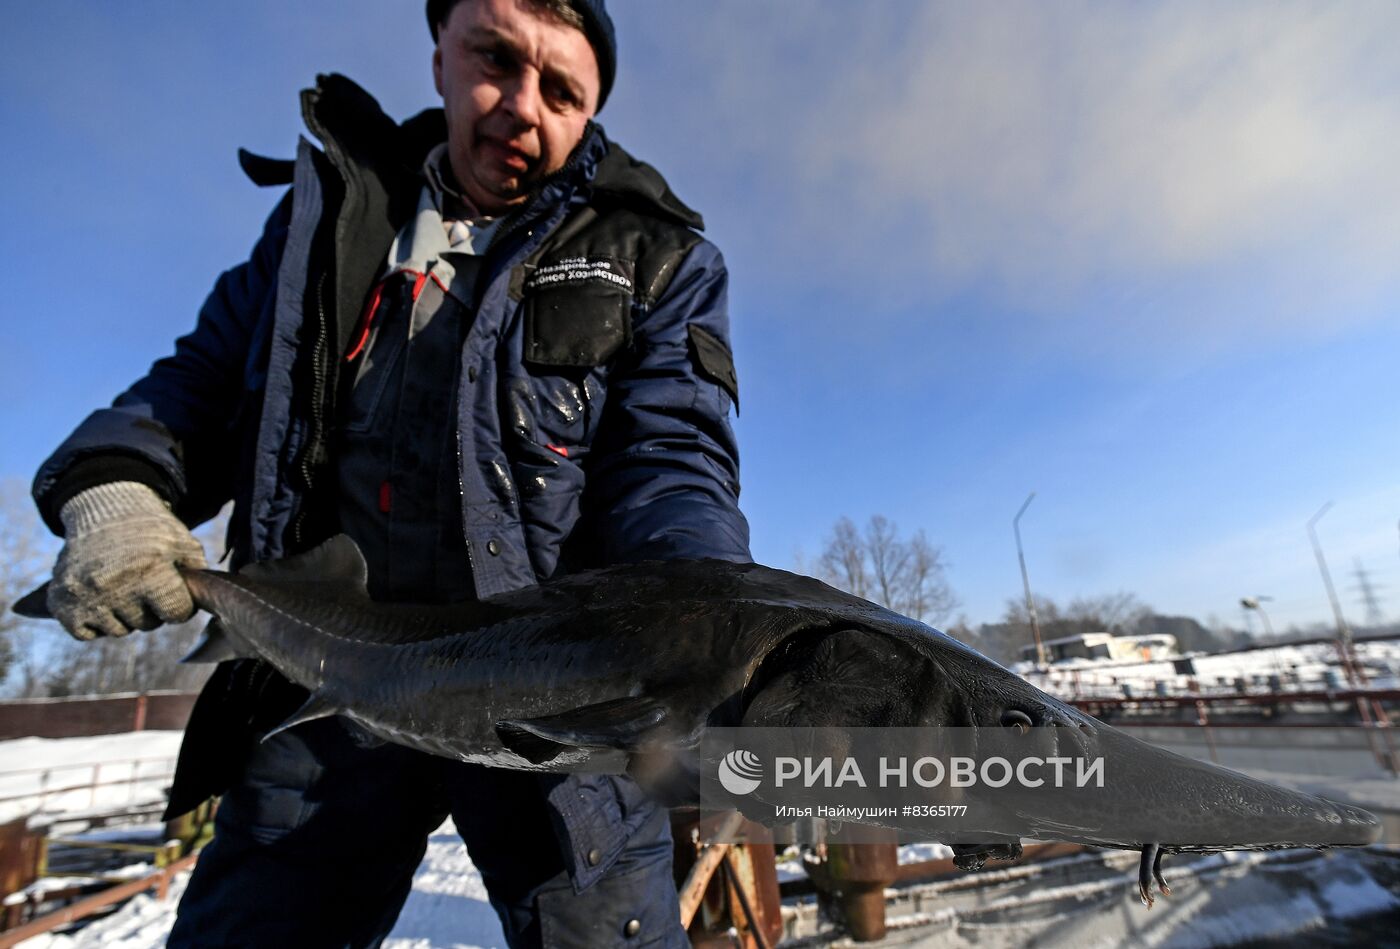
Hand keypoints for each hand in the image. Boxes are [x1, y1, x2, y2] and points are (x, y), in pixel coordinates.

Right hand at [47, 481, 206, 639]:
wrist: (104, 509)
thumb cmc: (150, 529)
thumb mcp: (183, 543)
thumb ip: (197, 576)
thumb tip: (203, 603)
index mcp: (149, 569)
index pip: (176, 614)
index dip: (180, 605)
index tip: (174, 593)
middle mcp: (115, 585)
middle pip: (148, 624)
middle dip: (152, 608)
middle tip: (144, 583)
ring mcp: (85, 595)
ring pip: (118, 631)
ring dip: (124, 615)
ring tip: (123, 587)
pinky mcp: (62, 603)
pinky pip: (87, 634)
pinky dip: (95, 622)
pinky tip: (101, 598)